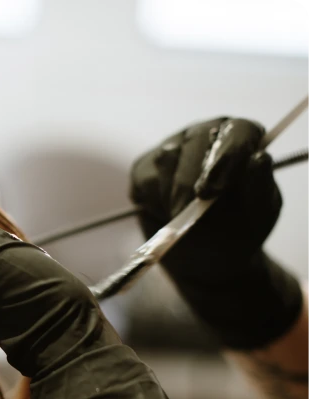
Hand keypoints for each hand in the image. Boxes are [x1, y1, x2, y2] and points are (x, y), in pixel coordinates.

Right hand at [130, 118, 301, 348]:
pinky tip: (160, 213)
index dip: (225, 155)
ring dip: (169, 193)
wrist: (206, 265)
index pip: (236, 132)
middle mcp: (208, 140)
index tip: (214, 188)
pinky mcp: (147, 170)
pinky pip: (142, 175)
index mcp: (243, 147)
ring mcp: (175, 151)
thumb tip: (257, 157)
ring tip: (180, 219)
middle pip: (197, 138)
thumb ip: (256, 189)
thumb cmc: (235, 243)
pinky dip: (147, 196)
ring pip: (164, 158)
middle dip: (191, 179)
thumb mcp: (254, 222)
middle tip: (191, 211)